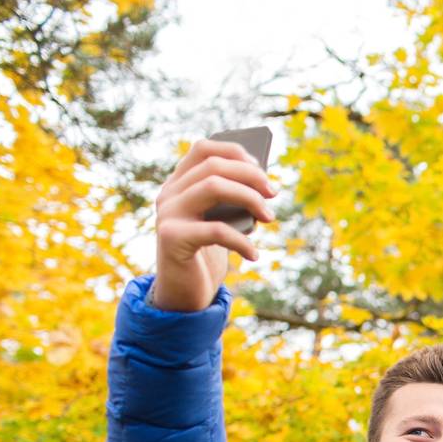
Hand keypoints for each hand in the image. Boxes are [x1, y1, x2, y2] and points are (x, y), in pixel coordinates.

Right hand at [152, 138, 276, 312]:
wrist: (184, 292)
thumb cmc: (208, 253)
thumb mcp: (223, 221)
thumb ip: (234, 201)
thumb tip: (265, 186)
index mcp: (180, 184)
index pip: (203, 148)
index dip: (235, 152)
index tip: (263, 169)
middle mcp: (169, 194)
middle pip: (214, 166)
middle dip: (251, 176)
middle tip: (274, 193)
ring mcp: (168, 214)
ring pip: (213, 187)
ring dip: (250, 199)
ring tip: (270, 217)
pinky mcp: (172, 238)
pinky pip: (216, 230)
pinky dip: (242, 241)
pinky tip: (253, 255)